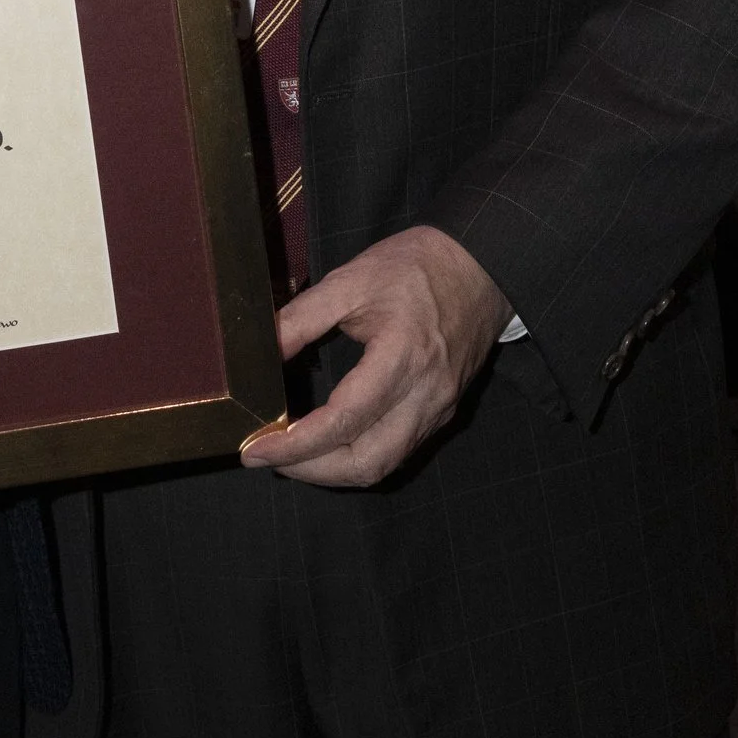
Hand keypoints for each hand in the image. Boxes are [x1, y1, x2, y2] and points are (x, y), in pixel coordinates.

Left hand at [245, 226, 509, 489]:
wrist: (482, 267)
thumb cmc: (417, 267)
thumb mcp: (351, 281)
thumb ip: (301, 318)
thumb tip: (258, 353)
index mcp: (402, 359)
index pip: (343, 421)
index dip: (295, 444)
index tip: (255, 448)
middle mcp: (425, 396)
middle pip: (366, 462)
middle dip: (311, 471)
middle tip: (266, 456)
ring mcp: (438, 410)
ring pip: (383, 465)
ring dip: (333, 471)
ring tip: (292, 455)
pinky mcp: (442, 412)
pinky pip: (398, 452)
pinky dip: (358, 458)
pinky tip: (329, 444)